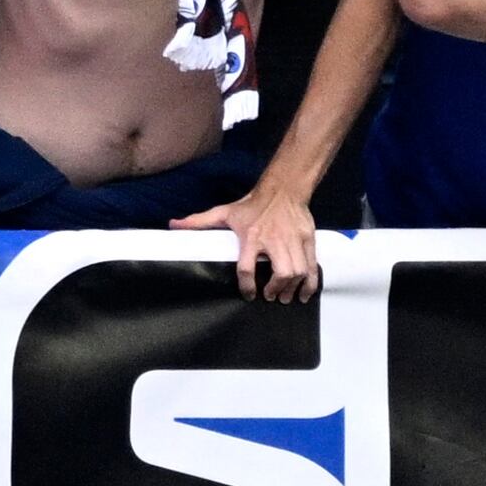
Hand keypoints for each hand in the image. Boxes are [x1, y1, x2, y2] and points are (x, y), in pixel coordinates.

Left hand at [174, 178, 325, 300]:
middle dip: (276, 289)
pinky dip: (310, 283)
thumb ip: (199, 221)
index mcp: (251, 236)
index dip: (247, 286)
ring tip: (284, 296)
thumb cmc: (253, 204)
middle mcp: (273, 240)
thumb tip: (174, 225)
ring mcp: (293, 241)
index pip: (247, 268)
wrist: (283, 189)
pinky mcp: (307, 240)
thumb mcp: (224, 211)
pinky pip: (312, 266)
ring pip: (298, 271)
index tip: (249, 295)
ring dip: (291, 288)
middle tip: (270, 296)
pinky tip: (304, 294)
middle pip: (281, 273)